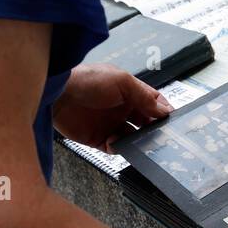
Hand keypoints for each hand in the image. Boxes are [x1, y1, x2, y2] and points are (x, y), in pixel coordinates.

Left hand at [52, 63, 171, 151]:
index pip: (153, 103)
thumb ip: (144, 97)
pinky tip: (114, 140)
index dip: (163, 111)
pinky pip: (115, 147)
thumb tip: (164, 111)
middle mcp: (122, 109)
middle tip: (159, 135)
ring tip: (138, 141)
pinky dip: (119, 147)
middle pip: (146, 123)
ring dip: (137, 141)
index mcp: (129, 92)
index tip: (171, 120)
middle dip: (153, 129)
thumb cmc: (88, 80)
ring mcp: (110, 124)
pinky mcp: (97, 138)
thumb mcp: (122, 82)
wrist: (56, 93)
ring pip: (133, 137)